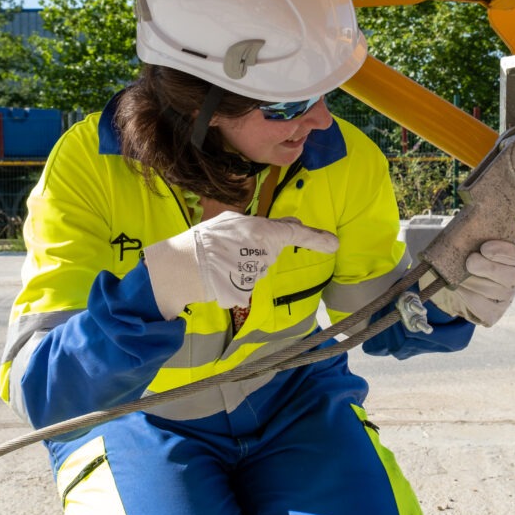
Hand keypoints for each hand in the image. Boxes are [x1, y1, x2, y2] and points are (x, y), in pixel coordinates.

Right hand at [144, 211, 338, 318]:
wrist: (180, 267)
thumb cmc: (205, 240)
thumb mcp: (233, 221)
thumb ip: (266, 225)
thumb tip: (292, 226)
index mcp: (263, 233)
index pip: (296, 234)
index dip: (316, 239)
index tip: (333, 244)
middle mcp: (264, 254)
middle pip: (272, 251)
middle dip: (260, 247)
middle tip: (233, 244)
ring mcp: (255, 276)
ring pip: (259, 266)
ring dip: (245, 261)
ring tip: (221, 257)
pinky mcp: (245, 293)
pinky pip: (246, 282)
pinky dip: (235, 277)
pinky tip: (219, 272)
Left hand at [428, 239, 514, 326]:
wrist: (455, 281)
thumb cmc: (466, 257)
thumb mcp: (471, 243)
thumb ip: (474, 235)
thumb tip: (470, 224)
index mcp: (512, 259)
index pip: (514, 255)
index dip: (501, 252)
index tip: (484, 248)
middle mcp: (512, 280)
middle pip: (507, 276)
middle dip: (486, 267)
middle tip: (470, 261)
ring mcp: (505, 299)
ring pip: (490, 291)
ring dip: (471, 282)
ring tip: (457, 275)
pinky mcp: (493, 314)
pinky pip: (481, 307)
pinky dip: (466, 296)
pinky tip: (458, 288)